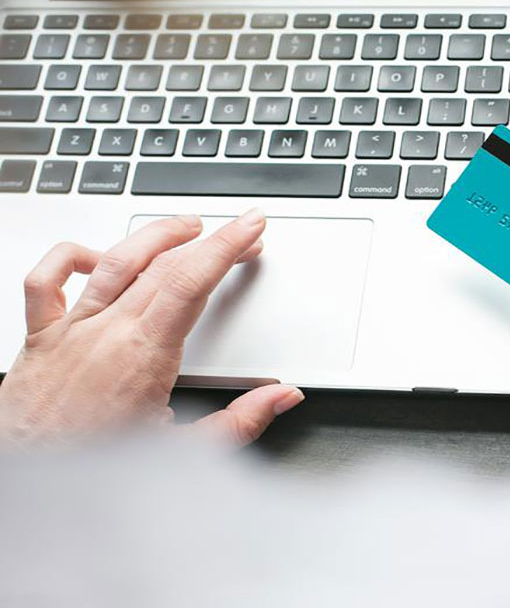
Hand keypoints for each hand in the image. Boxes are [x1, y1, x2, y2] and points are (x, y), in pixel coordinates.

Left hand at [0, 209, 303, 446]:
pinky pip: (45, 281)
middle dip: (210, 241)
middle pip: (165, 265)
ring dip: (156, 236)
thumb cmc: (93, 474)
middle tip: (240, 234)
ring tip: (186, 227)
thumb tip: (281, 397)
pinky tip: (97, 256)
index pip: (194, 282)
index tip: (250, 228)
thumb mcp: (183, 454)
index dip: (228, 247)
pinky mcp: (39, 338)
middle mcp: (106, 334)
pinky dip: (71, 257)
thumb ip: (239, 422)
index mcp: (145, 357)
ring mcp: (70, 331)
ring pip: (115, 261)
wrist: (26, 485)